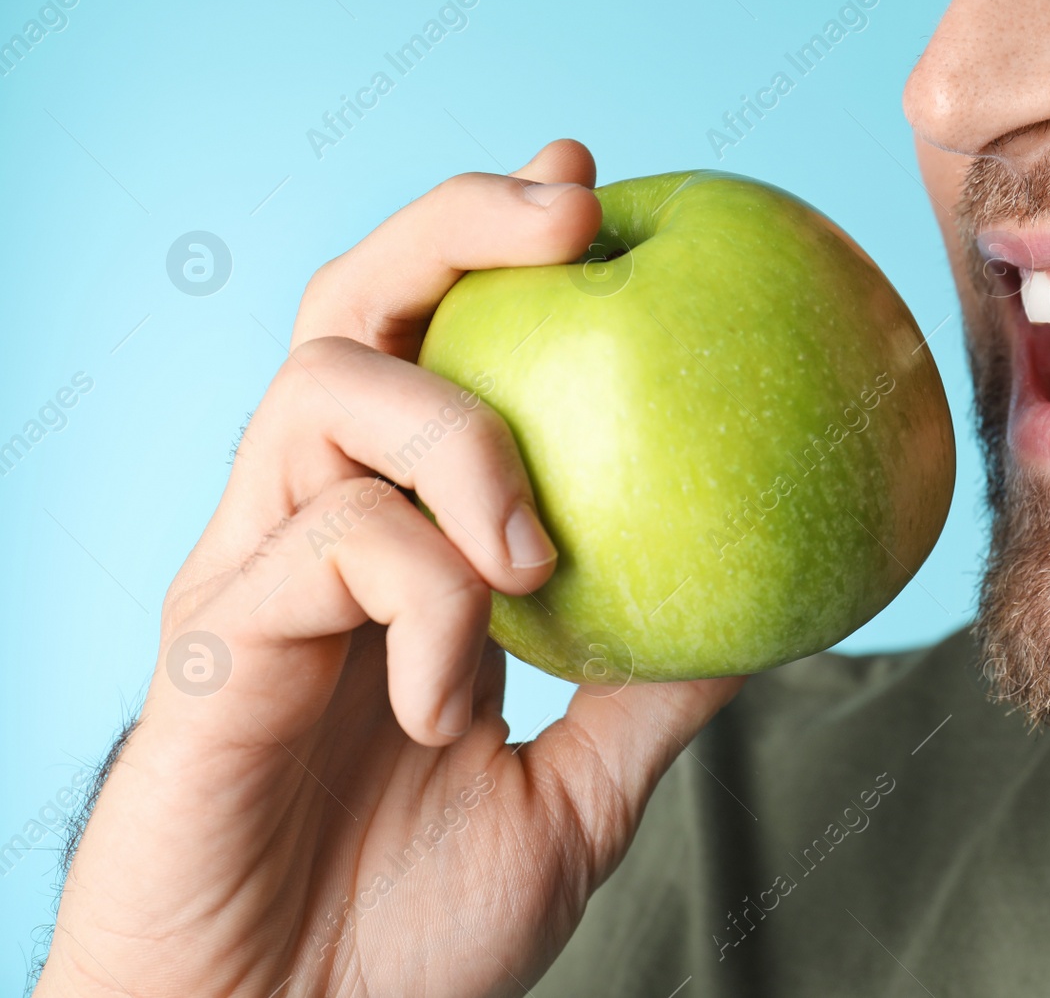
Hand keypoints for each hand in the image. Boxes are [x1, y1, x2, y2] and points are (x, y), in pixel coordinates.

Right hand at [38, 140, 744, 996]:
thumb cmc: (411, 928)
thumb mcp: (581, 787)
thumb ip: (653, 684)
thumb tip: (774, 598)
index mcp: (383, 544)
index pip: (431, 351)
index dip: (499, 254)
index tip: (599, 194)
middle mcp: (303, 526)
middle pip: (353, 309)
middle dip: (453, 228)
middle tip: (571, 211)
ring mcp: (247, 572)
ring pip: (325, 390)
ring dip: (457, 439)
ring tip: (534, 549)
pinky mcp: (206, 638)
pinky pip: (326, 545)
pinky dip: (426, 603)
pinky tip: (456, 703)